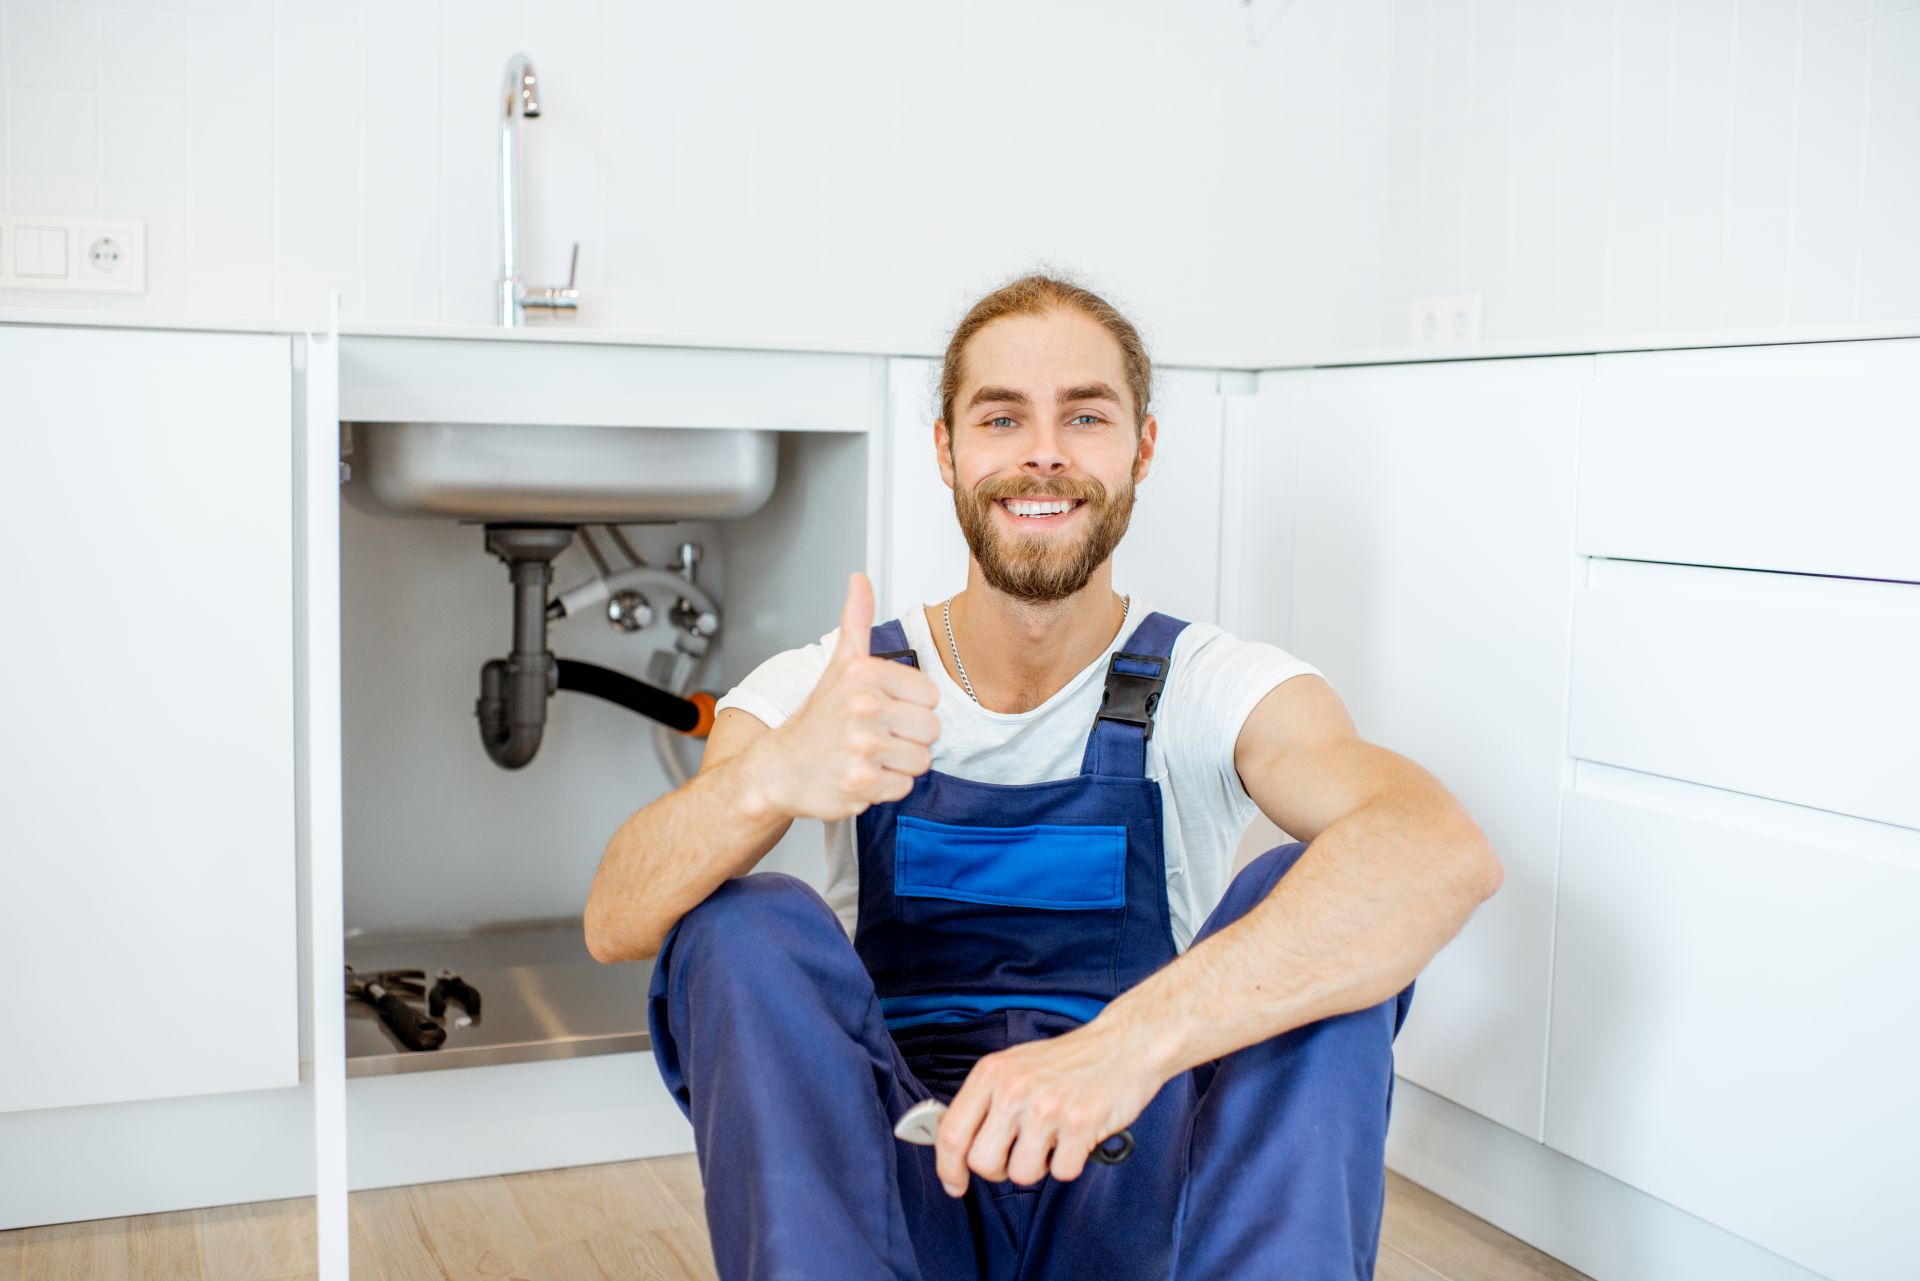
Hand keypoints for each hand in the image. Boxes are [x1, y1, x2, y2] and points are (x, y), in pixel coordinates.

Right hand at [761, 571, 941, 822]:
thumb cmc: (815, 720)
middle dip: (908, 738)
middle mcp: (863, 707)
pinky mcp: (862, 783)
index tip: (882, 710)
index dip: (910, 707)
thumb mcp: (838, 664)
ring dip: (898, 764)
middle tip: (875, 737)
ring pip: (921, 760)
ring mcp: (862, 746)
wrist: (778, 770)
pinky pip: (904, 786)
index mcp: (865, 674)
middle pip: (931, 730)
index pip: (930, 696)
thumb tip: (860, 579)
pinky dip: (885, 787)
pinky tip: (861, 776)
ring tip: (868, 756)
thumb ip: (855, 620)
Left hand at [934, 1021, 1163, 1193]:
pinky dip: (1070, 1163)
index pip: (951, 1132)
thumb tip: (953, 1147)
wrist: (1123, 1045)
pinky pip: (1062, 1173)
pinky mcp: (1079, 1123)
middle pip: (981, 1162)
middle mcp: (1014, 1088)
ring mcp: (1046, 1106)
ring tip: (1053, 1140)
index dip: (948, 1167)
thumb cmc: (1068, 1062)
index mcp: (991, 1073)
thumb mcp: (1015, 1067)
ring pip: (1021, 1174)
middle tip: (1019, 1154)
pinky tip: (1077, 1137)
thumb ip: (985, 1101)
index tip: (954, 1184)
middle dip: (999, 1170)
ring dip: (1039, 1167)